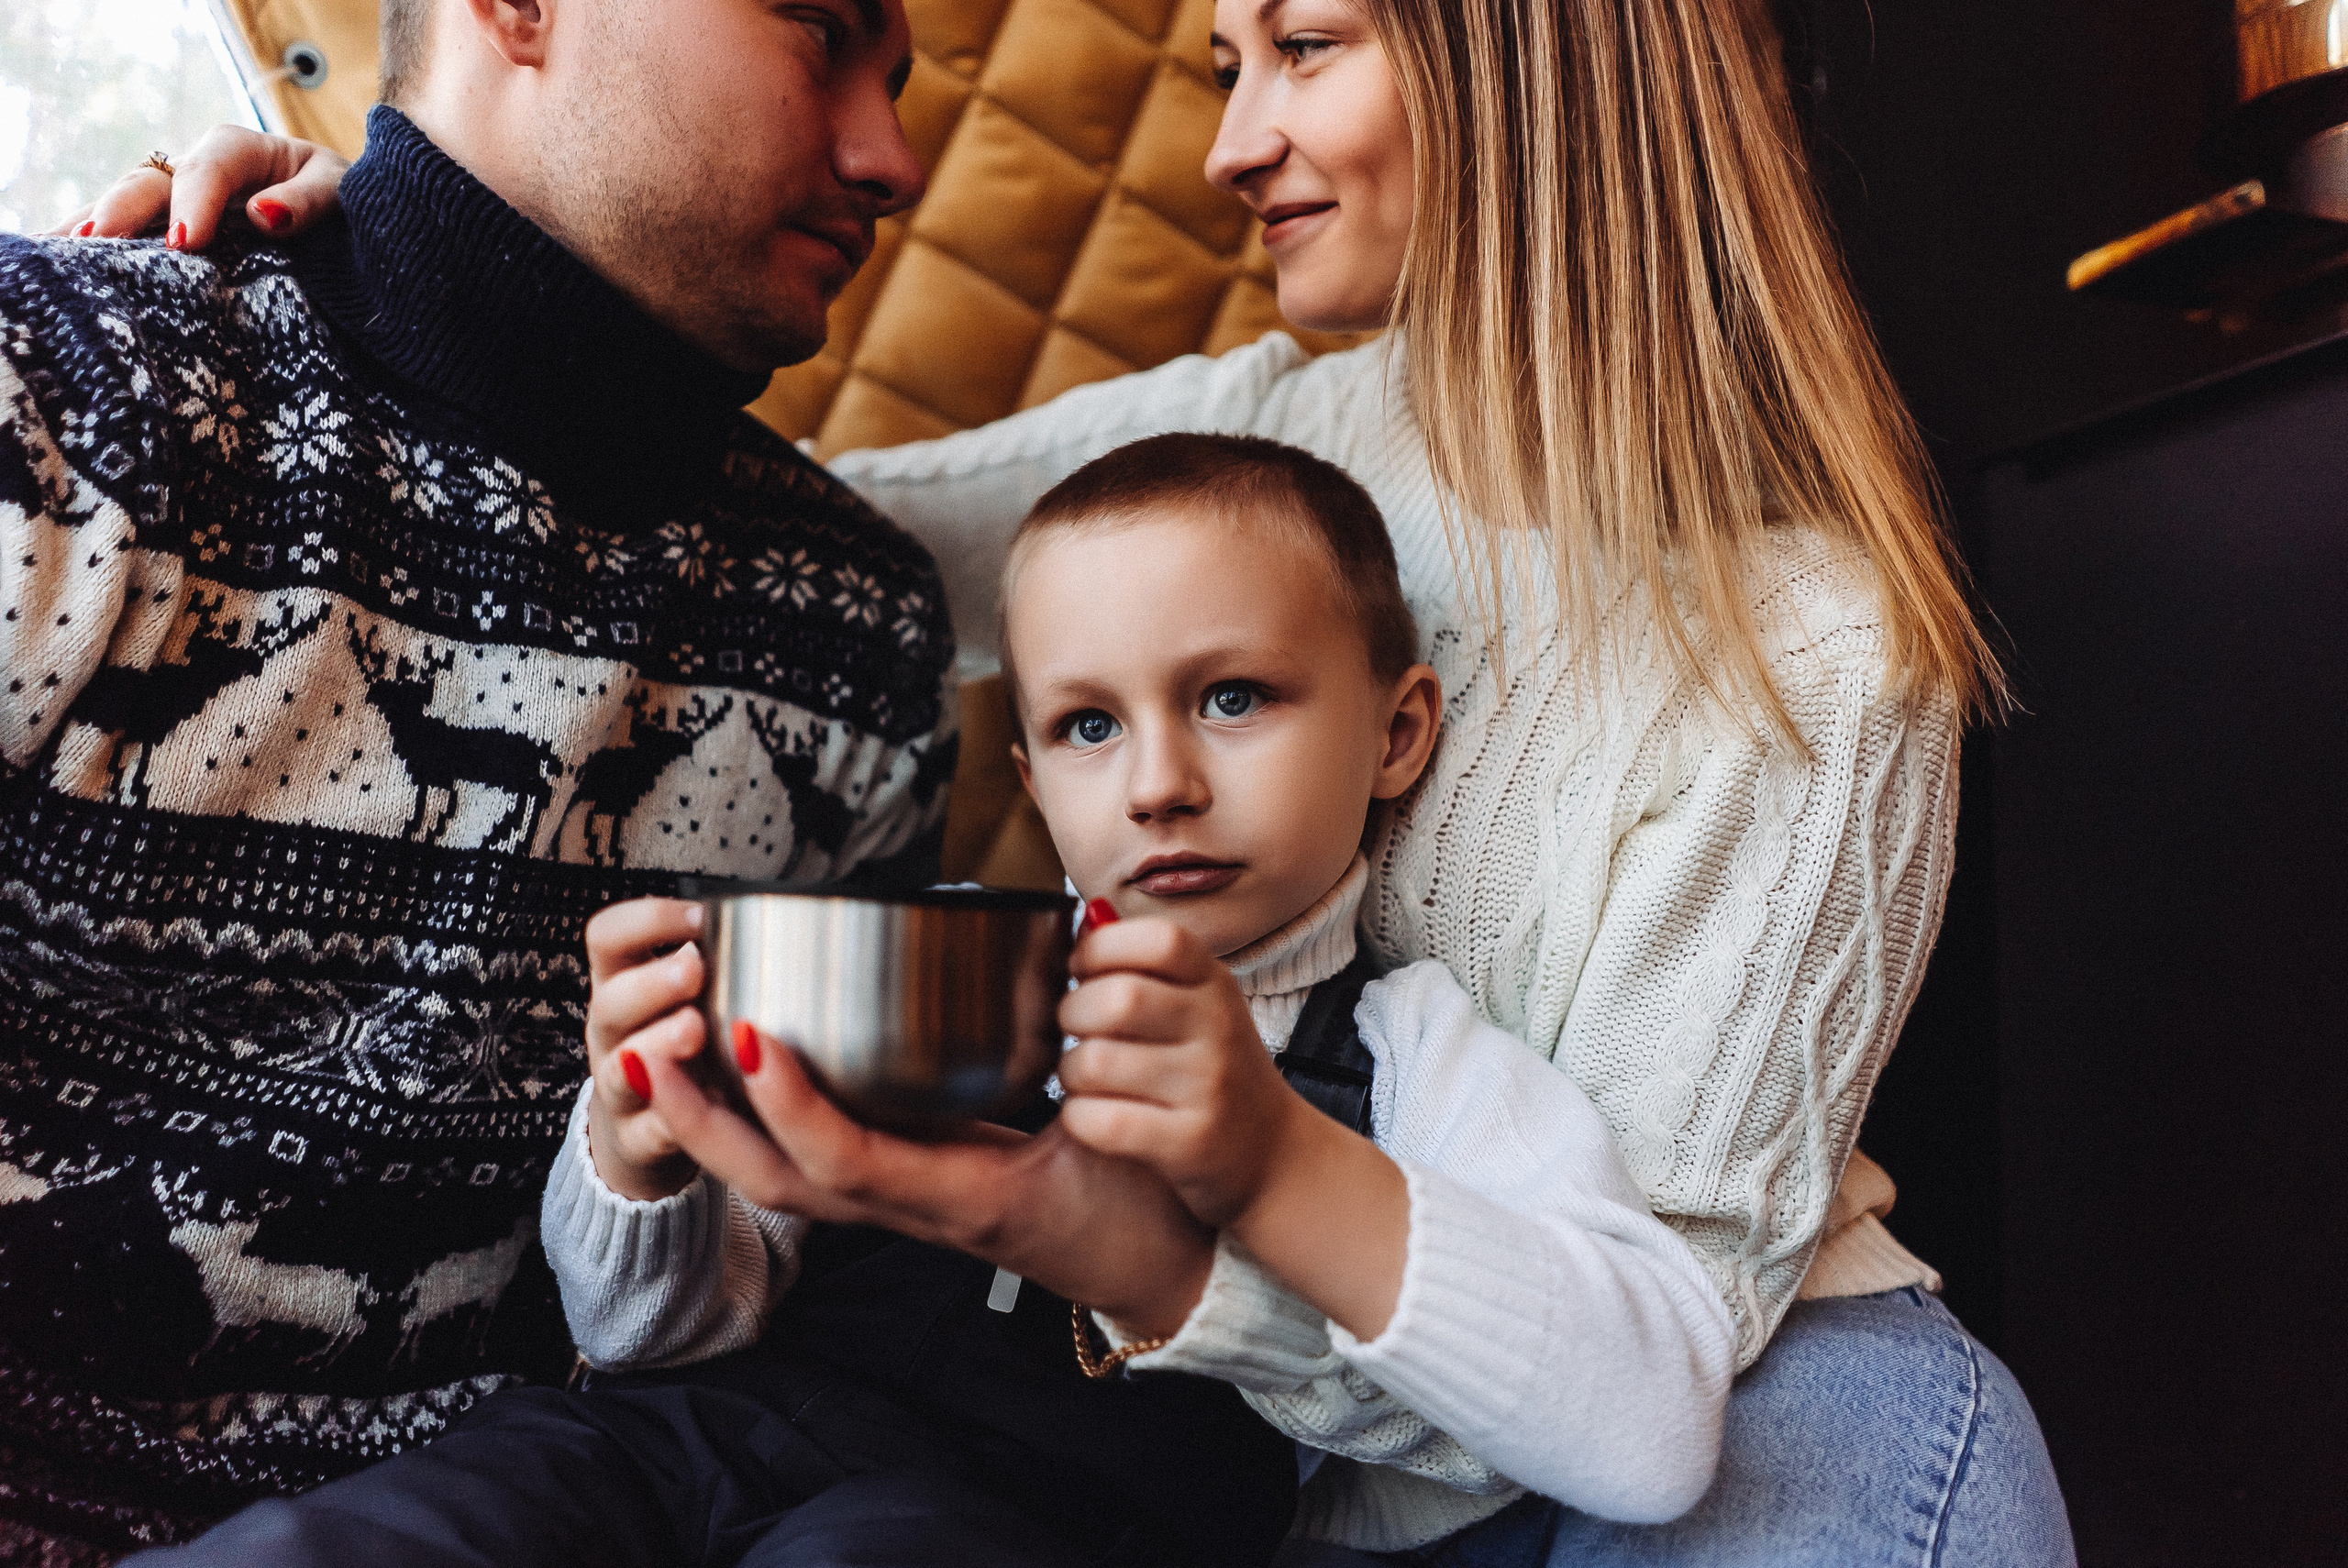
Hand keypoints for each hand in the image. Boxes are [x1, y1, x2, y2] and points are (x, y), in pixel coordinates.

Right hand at [50, 125, 346, 246]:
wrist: (346, 215)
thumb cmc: (346, 203)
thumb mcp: (342, 193)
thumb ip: (309, 200)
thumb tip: (263, 214)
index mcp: (244, 151)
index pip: (211, 167)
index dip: (194, 200)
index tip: (185, 242)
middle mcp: (201, 168)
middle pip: (151, 180)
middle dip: (123, 209)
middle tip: (97, 242)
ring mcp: (179, 198)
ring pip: (127, 203)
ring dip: (93, 225)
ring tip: (61, 251)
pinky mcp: (172, 226)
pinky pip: (130, 231)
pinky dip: (98, 245)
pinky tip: (66, 262)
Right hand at [582, 897, 709, 1200]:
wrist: (652, 1131)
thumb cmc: (691, 1046)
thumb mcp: (699, 996)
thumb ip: (730, 962)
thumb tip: (809, 916)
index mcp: (626, 984)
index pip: (609, 937)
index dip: (644, 921)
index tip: (699, 917)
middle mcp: (614, 1032)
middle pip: (609, 1000)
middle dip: (651, 982)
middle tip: (694, 969)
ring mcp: (619, 1088)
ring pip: (619, 1070)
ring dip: (657, 1045)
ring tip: (693, 1029)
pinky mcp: (637, 1140)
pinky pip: (646, 1132)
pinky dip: (669, 1121)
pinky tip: (697, 1110)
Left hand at [634, 1029, 1214, 1338]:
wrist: (1159, 1275)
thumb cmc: (1145, 1204)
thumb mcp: (1121, 1135)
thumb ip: (1094, 1021)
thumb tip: (1092, 929)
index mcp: (965, 1196)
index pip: (851, 1161)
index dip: (793, 1102)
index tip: (750, 1036)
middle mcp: (920, 1209)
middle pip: (781, 1185)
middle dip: (705, 1125)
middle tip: (650, 1053)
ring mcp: (908, 1208)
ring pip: (787, 1182)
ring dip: (718, 1127)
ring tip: (668, 1058)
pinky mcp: (910, 1192)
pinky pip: (818, 1167)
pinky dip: (766, 1125)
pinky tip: (742, 1075)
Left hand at [1054, 911, 1311, 1229]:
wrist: (1273, 1155)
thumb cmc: (1215, 1072)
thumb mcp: (1197, 1005)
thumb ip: (1144, 964)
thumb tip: (1088, 914)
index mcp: (1215, 983)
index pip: (1157, 939)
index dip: (1101, 948)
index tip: (1083, 971)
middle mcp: (1219, 1028)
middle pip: (1116, 1000)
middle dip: (1071, 1014)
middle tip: (1077, 1032)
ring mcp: (1208, 1087)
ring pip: (1096, 1063)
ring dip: (1071, 1072)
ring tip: (1087, 1078)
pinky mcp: (1190, 1143)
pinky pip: (1102, 1121)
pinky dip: (1080, 1118)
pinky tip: (1095, 1116)